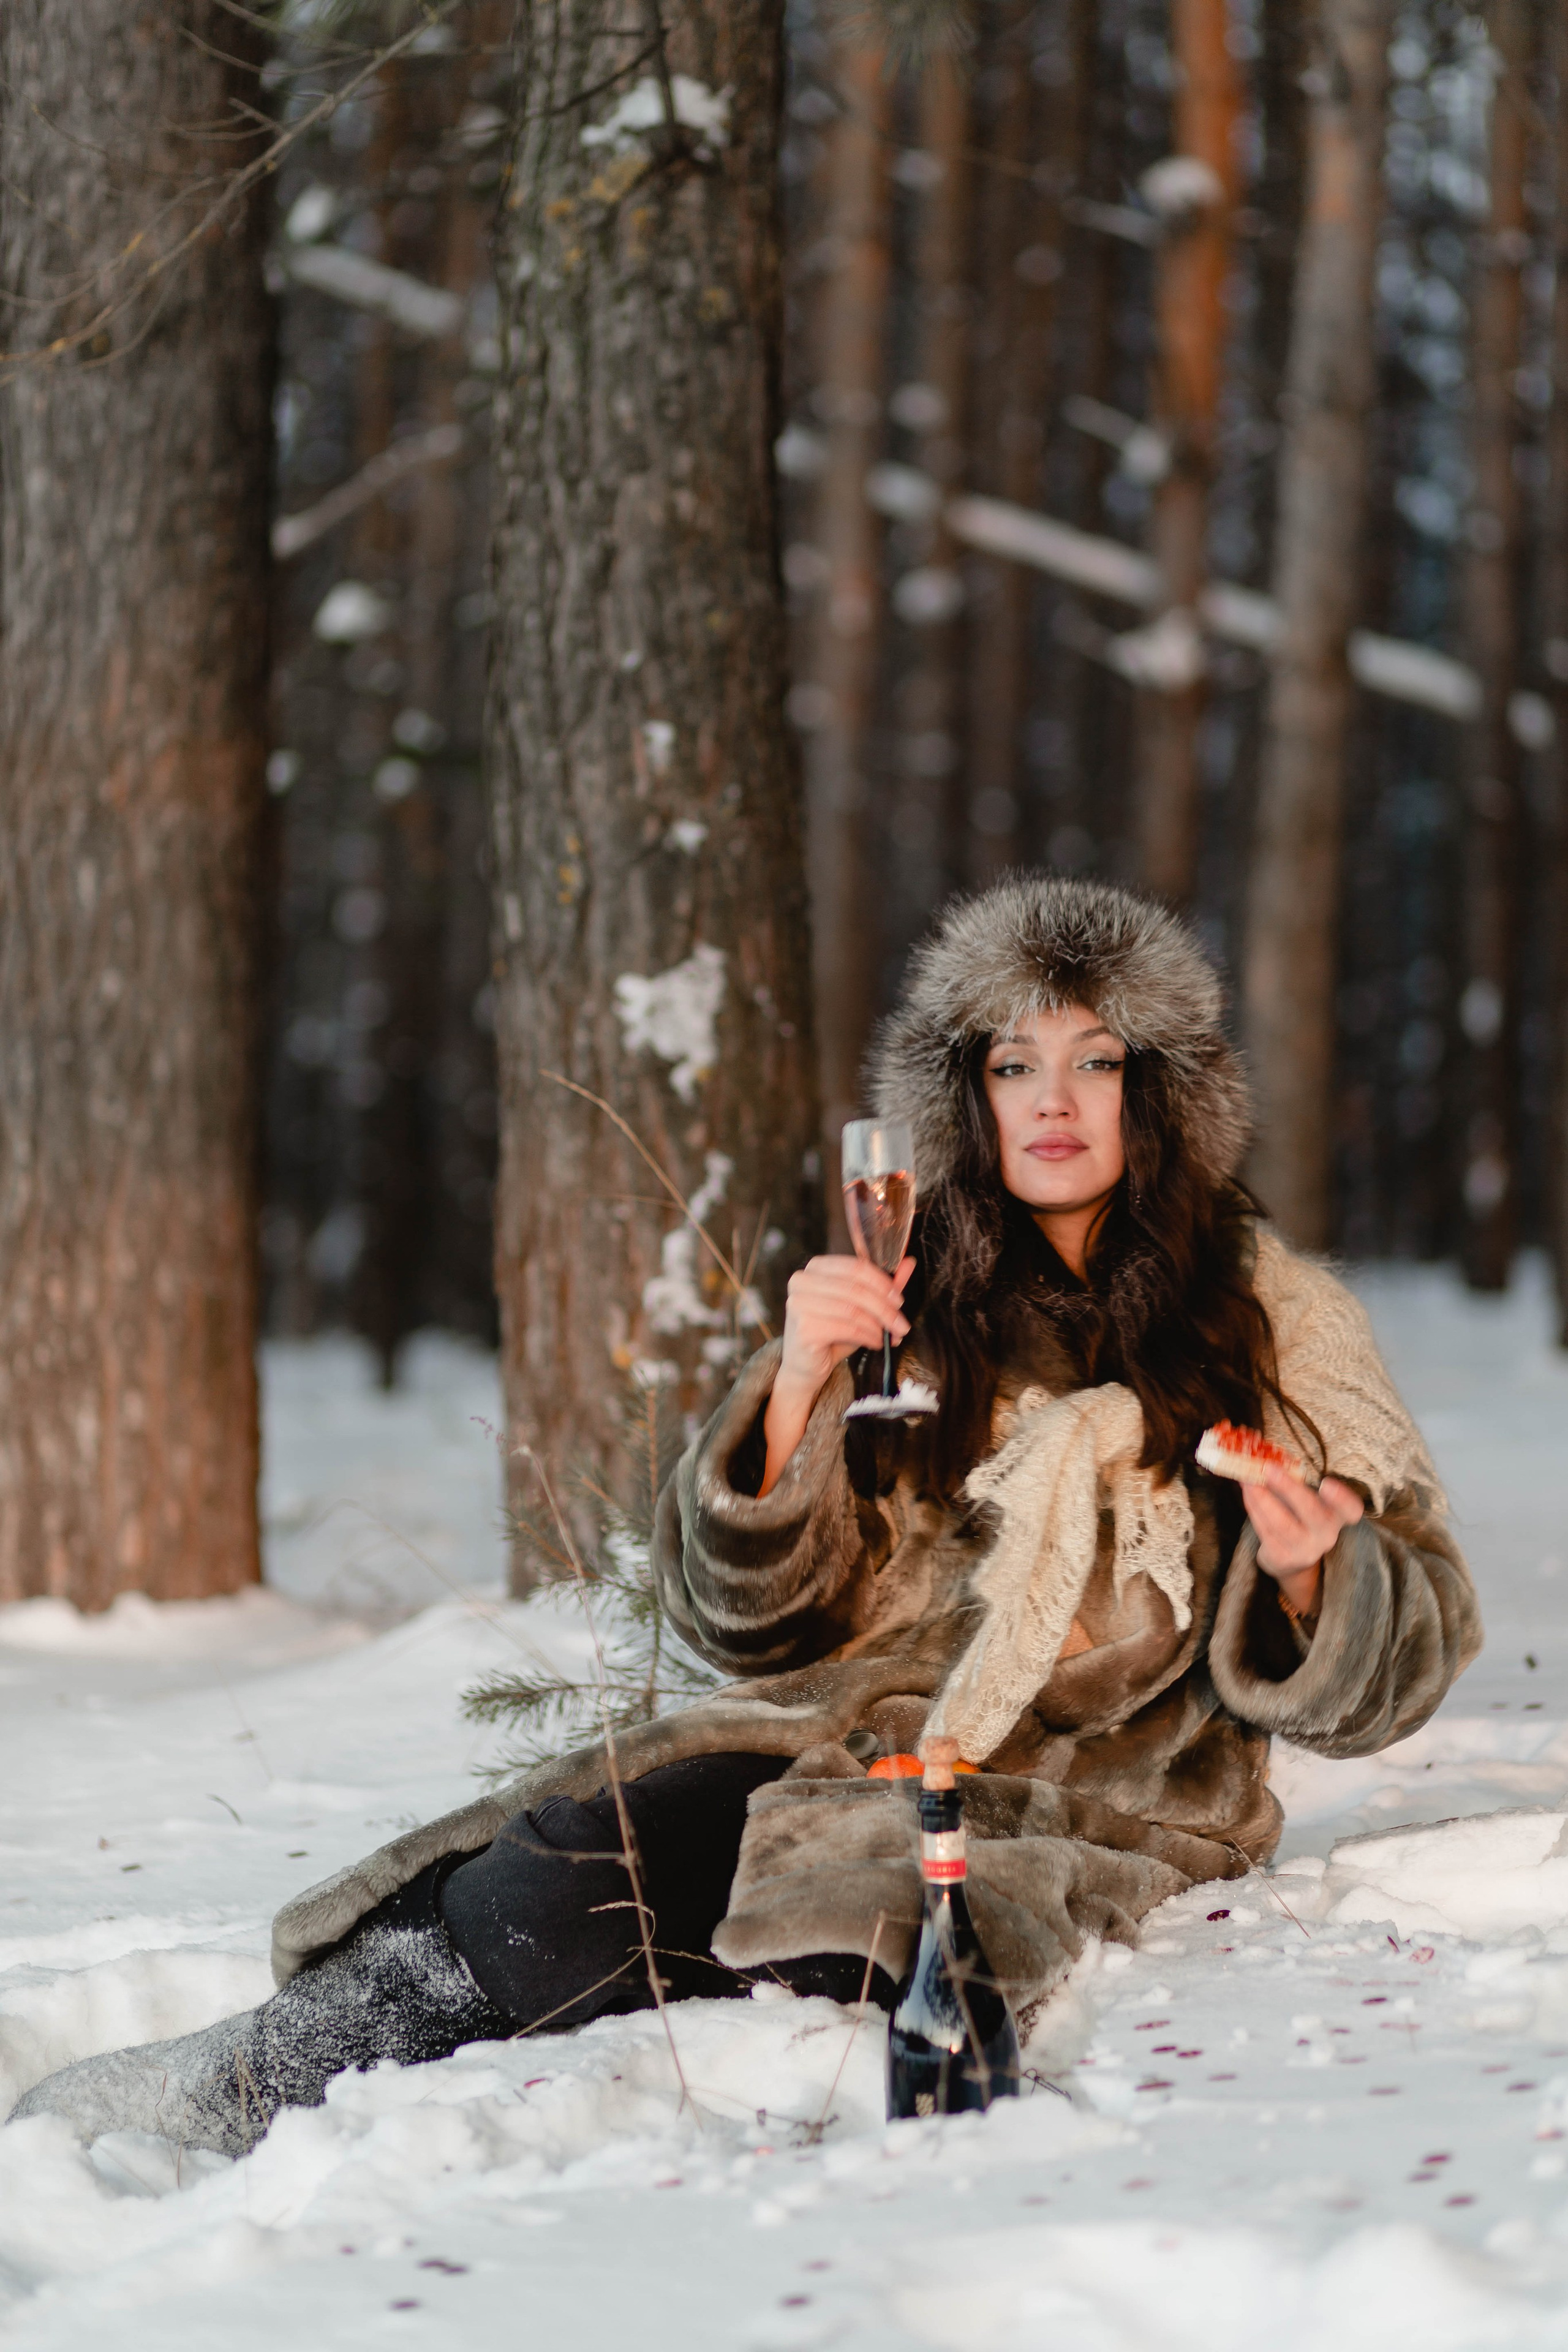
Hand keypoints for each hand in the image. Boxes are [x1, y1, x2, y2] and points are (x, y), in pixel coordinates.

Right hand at [776, 1252, 913, 1402]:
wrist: (806, 1365)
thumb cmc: (832, 1332)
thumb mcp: (860, 1306)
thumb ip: (882, 1285)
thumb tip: (908, 1263)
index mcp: (816, 1267)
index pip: (856, 1266)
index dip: (882, 1283)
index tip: (899, 1300)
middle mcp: (802, 1281)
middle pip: (856, 1288)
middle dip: (885, 1308)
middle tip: (901, 1323)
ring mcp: (799, 1303)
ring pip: (853, 1309)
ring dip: (878, 1325)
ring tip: (889, 1335)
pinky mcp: (804, 1327)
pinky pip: (847, 1328)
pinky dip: (867, 1336)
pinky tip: (875, 1342)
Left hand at [1246, 1470, 1362, 1617]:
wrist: (1290, 1557)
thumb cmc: (1298, 1516)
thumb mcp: (1305, 1499)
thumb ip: (1295, 1480)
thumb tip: (1266, 1457)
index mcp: (1337, 1516)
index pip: (1350, 1509)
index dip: (1342, 1498)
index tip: (1326, 1484)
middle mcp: (1326, 1535)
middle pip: (1311, 1512)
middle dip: (1289, 1488)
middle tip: (1269, 1468)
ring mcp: (1305, 1549)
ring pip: (1281, 1523)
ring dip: (1261, 1497)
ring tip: (1247, 1479)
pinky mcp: (1283, 1557)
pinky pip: (1265, 1530)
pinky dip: (1253, 1507)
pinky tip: (1247, 1492)